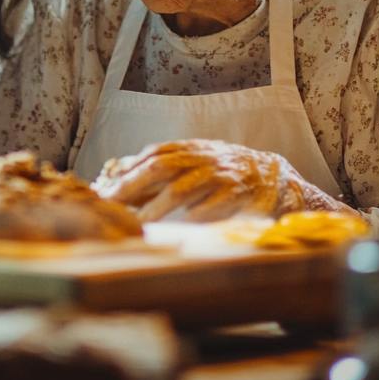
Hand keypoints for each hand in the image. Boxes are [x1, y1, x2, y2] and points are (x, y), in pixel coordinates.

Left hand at [92, 139, 350, 221]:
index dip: (128, 170)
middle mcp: (203, 159)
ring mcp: (219, 177)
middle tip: (111, 204)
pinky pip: (208, 210)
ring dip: (156, 208)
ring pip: (182, 189)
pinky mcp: (235, 198)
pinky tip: (174, 231)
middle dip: (133, 185)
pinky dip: (189, 220)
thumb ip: (162, 165)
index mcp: (191, 149)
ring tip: (138, 224)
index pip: (153, 154)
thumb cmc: (224, 172)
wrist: (272, 177)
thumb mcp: (195, 160)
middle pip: (161, 167)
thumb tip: (120, 172)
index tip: (106, 188)